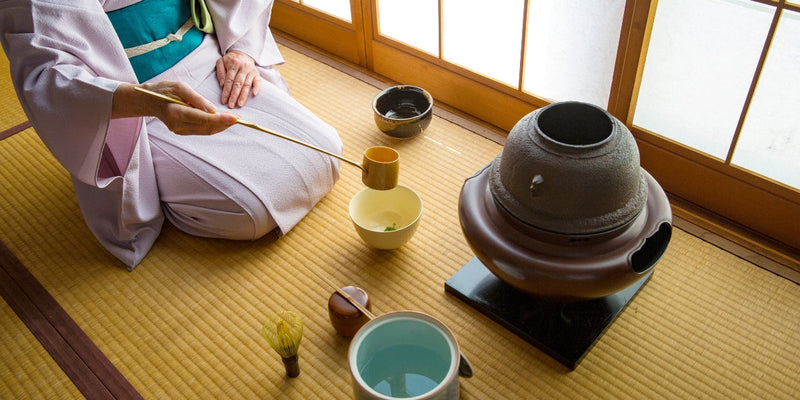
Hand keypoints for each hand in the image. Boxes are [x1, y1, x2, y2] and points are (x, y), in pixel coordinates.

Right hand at [114, 81, 239, 135]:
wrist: (149, 101)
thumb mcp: (179, 87)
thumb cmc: (164, 90)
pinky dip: (213, 126)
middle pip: (207, 127)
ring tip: (234, 120)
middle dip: (225, 123)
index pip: (203, 118)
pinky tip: (222, 121)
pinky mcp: (182, 132)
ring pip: (206, 131)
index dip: (221, 119)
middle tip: (240, 118)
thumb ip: (196, 98)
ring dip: (221, 126)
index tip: (235, 118)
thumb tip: (213, 110)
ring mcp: (179, 131)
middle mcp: (178, 125)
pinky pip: (201, 130)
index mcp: (176, 113)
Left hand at [216, 50, 260, 108]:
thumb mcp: (221, 62)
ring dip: (243, 95)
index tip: (224, 101)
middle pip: (238, 84)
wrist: (242, 52)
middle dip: (234, 96)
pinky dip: (257, 87)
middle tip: (231, 105)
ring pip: (247, 85)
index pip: (229, 81)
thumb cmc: (230, 60)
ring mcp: (251, 70)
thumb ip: (220, 72)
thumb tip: (222, 85)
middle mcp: (243, 67)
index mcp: (233, 64)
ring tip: (240, 104)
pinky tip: (254, 94)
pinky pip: (258, 81)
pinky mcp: (256, 73)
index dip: (226, 91)